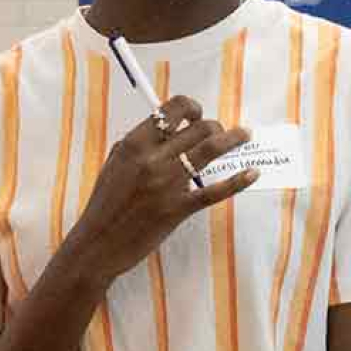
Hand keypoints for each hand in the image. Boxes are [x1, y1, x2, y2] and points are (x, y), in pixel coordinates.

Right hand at [65, 96, 259, 281]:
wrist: (98, 243)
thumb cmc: (105, 204)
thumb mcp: (115, 164)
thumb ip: (139, 145)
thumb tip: (167, 128)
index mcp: (135, 144)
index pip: (172, 110)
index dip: (191, 107)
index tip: (197, 114)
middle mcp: (153, 159)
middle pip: (199, 128)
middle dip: (216, 126)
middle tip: (221, 133)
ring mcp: (167, 184)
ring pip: (211, 149)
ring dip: (234, 139)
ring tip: (246, 135)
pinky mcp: (178, 209)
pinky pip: (215, 191)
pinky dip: (238, 180)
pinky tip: (252, 173)